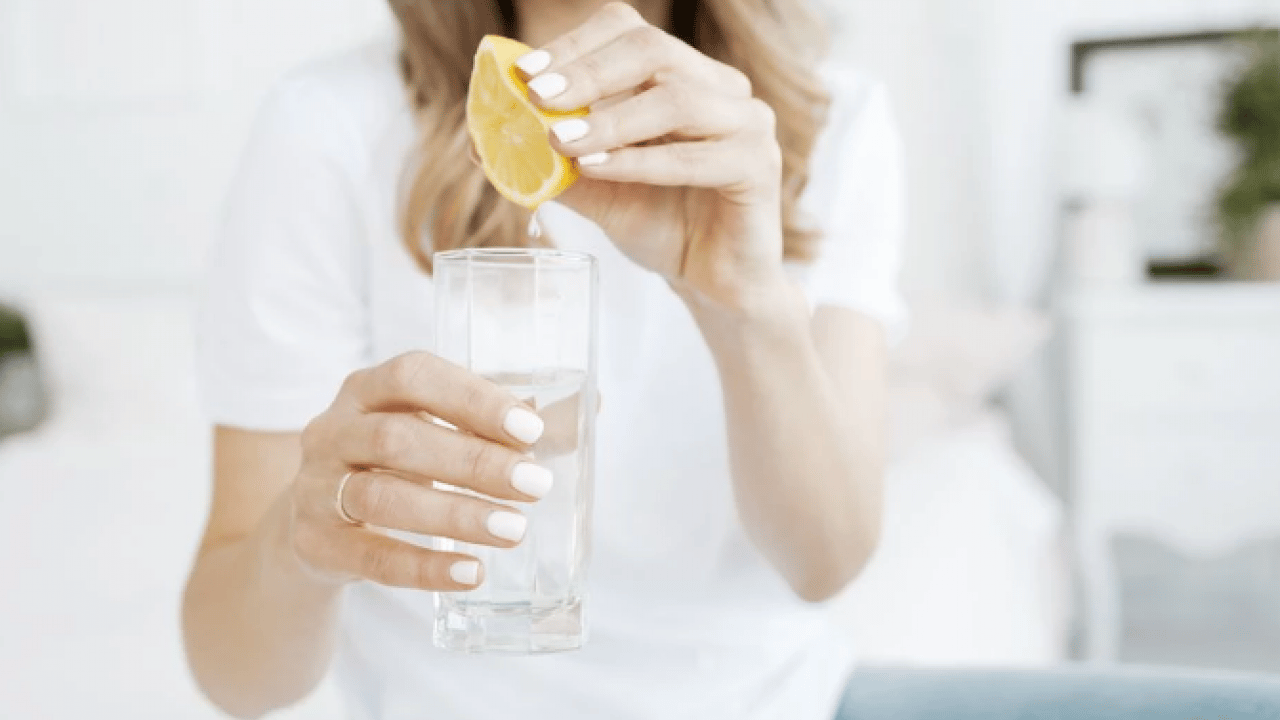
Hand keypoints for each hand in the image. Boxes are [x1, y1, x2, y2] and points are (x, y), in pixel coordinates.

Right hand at [286, 352, 553, 590]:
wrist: (314, 525)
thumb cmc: (396, 465)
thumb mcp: (434, 432)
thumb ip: (501, 421)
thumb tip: (593, 405)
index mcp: (366, 389)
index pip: (412, 376)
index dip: (471, 398)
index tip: (529, 429)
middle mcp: (331, 430)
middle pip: (397, 439)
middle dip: (472, 461)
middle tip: (535, 486)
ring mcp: (315, 487)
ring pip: (380, 496)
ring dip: (454, 514)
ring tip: (513, 530)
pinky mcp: (313, 543)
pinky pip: (368, 557)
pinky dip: (423, 566)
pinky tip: (471, 572)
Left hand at [518, 2, 788, 308]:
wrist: (712, 283)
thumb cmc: (661, 226)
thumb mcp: (595, 188)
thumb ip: (551, 161)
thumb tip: (482, 142)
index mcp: (683, 75)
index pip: (628, 32)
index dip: (575, 46)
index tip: (525, 73)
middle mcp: (720, 87)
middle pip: (652, 49)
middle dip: (586, 72)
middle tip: (538, 97)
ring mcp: (748, 122)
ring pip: (676, 98)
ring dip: (610, 120)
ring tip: (562, 143)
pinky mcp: (760, 165)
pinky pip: (697, 156)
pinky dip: (641, 161)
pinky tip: (599, 169)